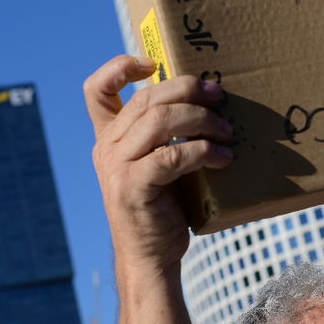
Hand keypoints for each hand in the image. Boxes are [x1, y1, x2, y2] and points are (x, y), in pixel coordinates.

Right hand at [85, 55, 232, 269]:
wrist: (150, 258)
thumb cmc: (163, 209)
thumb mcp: (156, 166)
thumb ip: (163, 136)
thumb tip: (208, 102)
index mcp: (108, 138)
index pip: (95, 90)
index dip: (119, 67)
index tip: (154, 64)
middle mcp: (107, 148)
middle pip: (145, 98)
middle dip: (187, 90)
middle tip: (219, 96)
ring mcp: (116, 167)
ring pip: (159, 121)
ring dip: (201, 120)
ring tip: (228, 132)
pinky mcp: (133, 187)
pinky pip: (172, 155)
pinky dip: (203, 152)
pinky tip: (224, 158)